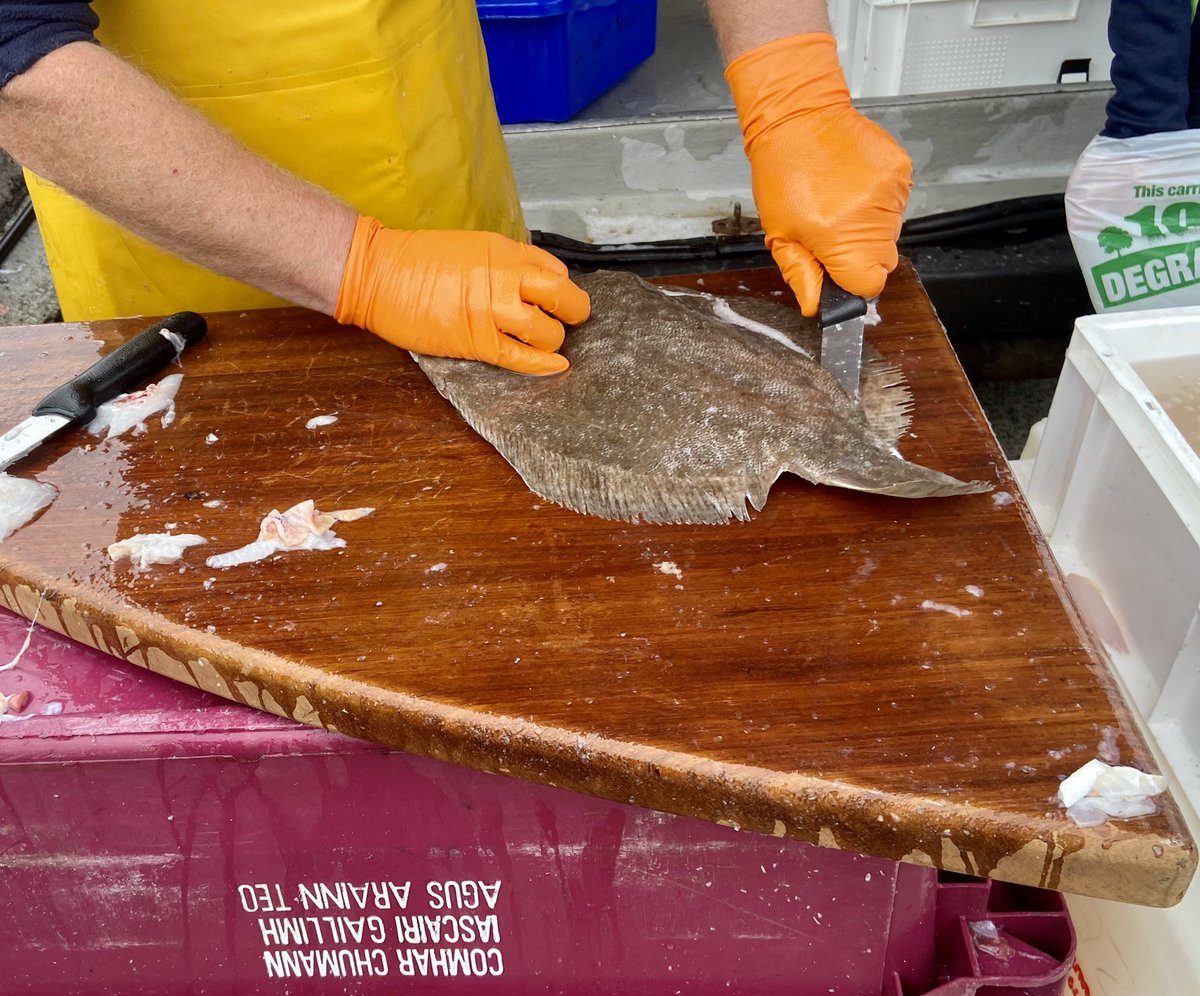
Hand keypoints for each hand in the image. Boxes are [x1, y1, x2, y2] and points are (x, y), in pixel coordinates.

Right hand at [335, 218, 590, 373]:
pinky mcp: (478, 341)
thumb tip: (526, 282)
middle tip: (571, 320)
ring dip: (553, 339)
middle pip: (562, 297)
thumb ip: (500, 263)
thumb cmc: (414, 261)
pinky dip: (544, 364)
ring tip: (546, 341)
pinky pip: (522, 357)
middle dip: (574, 311)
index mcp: (502, 251)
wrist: (376, 274)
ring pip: (547, 331)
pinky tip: (556, 366)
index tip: (559, 298)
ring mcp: (492, 311)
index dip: (563, 287)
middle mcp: (504, 277)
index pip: (555, 270)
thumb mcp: (469, 247)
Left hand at [725, 34, 911, 314]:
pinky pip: (897, 204)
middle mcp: (871, 217)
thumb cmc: (783, 173)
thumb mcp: (780, 233)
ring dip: (869, 229)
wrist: (799, 116)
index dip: (853, 283)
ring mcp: (891, 191)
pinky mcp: (901, 170)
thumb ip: (801, 274)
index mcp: (839, 238)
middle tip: (831, 233)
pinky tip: (854, 186)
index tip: (838, 270)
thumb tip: (816, 305)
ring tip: (839, 203)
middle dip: (860, 257)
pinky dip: (878, 203)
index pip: (870, 285)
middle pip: (884, 262)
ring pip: (892, 234)